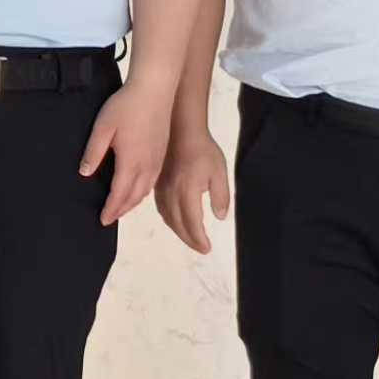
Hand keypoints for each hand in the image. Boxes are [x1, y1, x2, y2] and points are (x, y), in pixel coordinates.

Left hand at [76, 80, 170, 224]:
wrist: (155, 89)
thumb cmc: (127, 105)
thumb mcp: (103, 127)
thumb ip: (94, 151)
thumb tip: (85, 173)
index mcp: (131, 161)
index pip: (120, 194)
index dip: (111, 209)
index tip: (103, 220)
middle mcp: (147, 165)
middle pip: (134, 196)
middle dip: (121, 210)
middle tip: (109, 218)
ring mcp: (157, 159)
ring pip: (145, 190)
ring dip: (132, 202)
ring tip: (121, 208)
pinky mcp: (162, 152)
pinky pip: (152, 180)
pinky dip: (143, 191)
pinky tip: (137, 189)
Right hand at [154, 123, 231, 254]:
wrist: (181, 130)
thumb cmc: (203, 150)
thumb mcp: (219, 172)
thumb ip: (221, 196)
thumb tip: (220, 216)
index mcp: (188, 191)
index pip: (192, 222)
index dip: (199, 239)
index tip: (207, 248)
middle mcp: (172, 193)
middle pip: (178, 224)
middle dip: (190, 239)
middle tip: (201, 247)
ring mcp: (162, 189)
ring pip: (168, 218)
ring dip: (179, 232)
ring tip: (190, 237)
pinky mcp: (157, 185)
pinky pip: (161, 209)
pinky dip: (170, 220)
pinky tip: (176, 220)